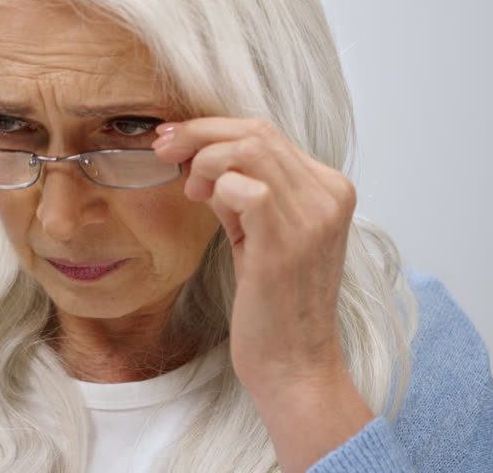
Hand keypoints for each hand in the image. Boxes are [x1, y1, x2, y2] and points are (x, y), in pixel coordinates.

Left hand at [152, 118, 372, 472]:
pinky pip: (244, 187)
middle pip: (257, 131)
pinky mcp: (287, 241)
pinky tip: (203, 204)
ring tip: (189, 189)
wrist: (293, 363)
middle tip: (163, 148)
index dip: (213, 128)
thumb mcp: (259, 232)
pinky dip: (215, 186)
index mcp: (330, 189)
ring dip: (203, 158)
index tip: (173, 138)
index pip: (267, 132)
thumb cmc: (273, 304)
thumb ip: (240, 191)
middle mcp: (329, 195)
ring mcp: (313, 216)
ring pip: (249, 148)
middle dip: (198, 133)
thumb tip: (200, 154)